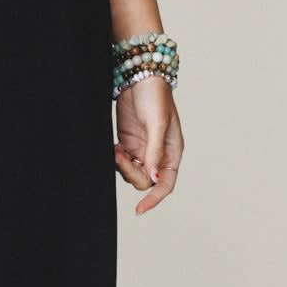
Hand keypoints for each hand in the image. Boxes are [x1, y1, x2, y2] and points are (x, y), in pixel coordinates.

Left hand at [113, 79, 182, 215]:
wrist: (139, 77)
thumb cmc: (155, 96)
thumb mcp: (157, 124)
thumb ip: (155, 151)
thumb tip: (154, 179)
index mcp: (172, 152)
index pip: (165, 184)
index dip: (154, 199)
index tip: (139, 209)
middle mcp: (158, 155)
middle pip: (145, 181)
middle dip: (131, 172)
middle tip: (120, 155)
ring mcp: (143, 150)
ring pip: (132, 173)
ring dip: (122, 166)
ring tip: (117, 148)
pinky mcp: (128, 143)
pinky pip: (122, 162)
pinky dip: (116, 159)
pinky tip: (114, 147)